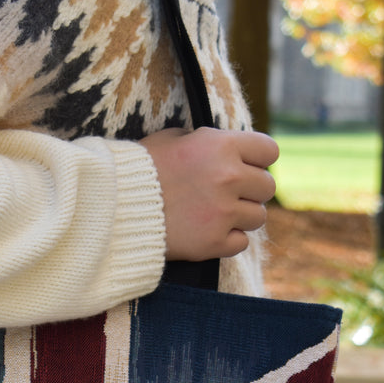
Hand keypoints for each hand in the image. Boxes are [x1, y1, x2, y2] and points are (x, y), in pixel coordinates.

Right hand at [139, 127, 278, 260]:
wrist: (114, 207)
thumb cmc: (140, 169)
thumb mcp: (172, 140)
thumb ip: (206, 142)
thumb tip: (226, 148)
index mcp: (221, 146)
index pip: (269, 151)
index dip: (258, 159)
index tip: (246, 166)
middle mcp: (229, 178)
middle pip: (267, 187)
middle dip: (250, 190)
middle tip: (228, 194)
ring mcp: (223, 213)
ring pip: (258, 217)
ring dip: (241, 216)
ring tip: (217, 214)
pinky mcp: (213, 242)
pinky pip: (241, 243)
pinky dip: (228, 240)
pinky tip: (209, 232)